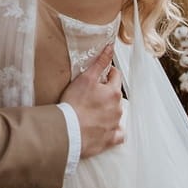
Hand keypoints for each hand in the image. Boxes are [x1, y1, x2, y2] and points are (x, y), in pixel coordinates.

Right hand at [60, 43, 124, 158]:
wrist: (68, 130)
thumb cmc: (75, 104)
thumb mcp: (86, 78)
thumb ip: (100, 62)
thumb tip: (110, 48)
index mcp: (113, 93)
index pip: (116, 76)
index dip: (107, 73)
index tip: (99, 75)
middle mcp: (117, 109)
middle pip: (115, 95)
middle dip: (107, 92)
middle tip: (91, 93)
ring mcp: (114, 125)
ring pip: (116, 113)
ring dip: (108, 110)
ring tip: (93, 110)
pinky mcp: (109, 139)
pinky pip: (118, 134)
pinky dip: (114, 130)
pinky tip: (105, 127)